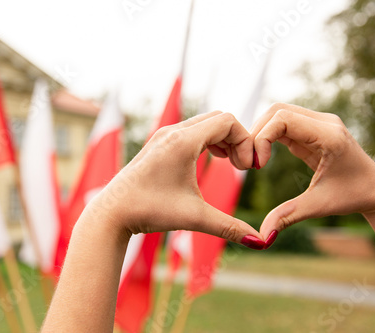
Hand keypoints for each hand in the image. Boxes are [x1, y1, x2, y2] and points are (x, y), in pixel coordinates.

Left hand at [84, 111, 263, 245]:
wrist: (112, 213)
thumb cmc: (150, 211)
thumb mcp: (195, 218)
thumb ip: (230, 228)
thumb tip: (262, 243)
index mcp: (183, 141)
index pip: (228, 121)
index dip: (246, 141)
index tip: (248, 169)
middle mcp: (173, 131)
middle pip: (218, 119)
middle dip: (237, 139)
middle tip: (242, 167)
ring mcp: (164, 135)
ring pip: (205, 123)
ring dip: (223, 139)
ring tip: (231, 164)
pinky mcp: (159, 143)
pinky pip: (192, 130)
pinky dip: (208, 140)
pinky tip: (213, 161)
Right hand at [251, 103, 374, 238]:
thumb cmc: (353, 196)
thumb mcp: (318, 206)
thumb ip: (288, 216)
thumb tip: (260, 236)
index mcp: (329, 135)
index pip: (283, 118)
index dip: (262, 138)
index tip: (257, 166)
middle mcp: (324, 122)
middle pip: (276, 110)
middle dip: (256, 133)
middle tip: (249, 162)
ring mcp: (318, 122)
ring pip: (277, 114)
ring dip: (260, 133)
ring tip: (254, 160)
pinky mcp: (312, 128)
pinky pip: (283, 123)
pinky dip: (268, 136)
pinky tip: (262, 157)